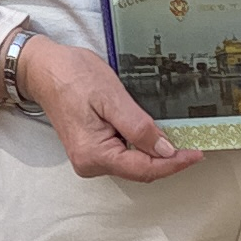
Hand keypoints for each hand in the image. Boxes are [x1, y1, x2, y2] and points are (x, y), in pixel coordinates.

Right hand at [16, 36, 198, 183]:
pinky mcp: (91, 151)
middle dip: (168, 161)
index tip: (197, 154)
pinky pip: (124, 156)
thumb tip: (165, 150)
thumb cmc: (72, 76)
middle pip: (140, 171)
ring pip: (134, 165)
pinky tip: (155, 136)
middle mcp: (90, 164)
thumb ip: (139, 128)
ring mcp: (89, 159)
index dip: (174, 163)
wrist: (43, 69)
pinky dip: (142, 149)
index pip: (144, 169)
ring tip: (179, 140)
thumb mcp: (112, 97)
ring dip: (156, 155)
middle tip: (194, 146)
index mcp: (94, 154)